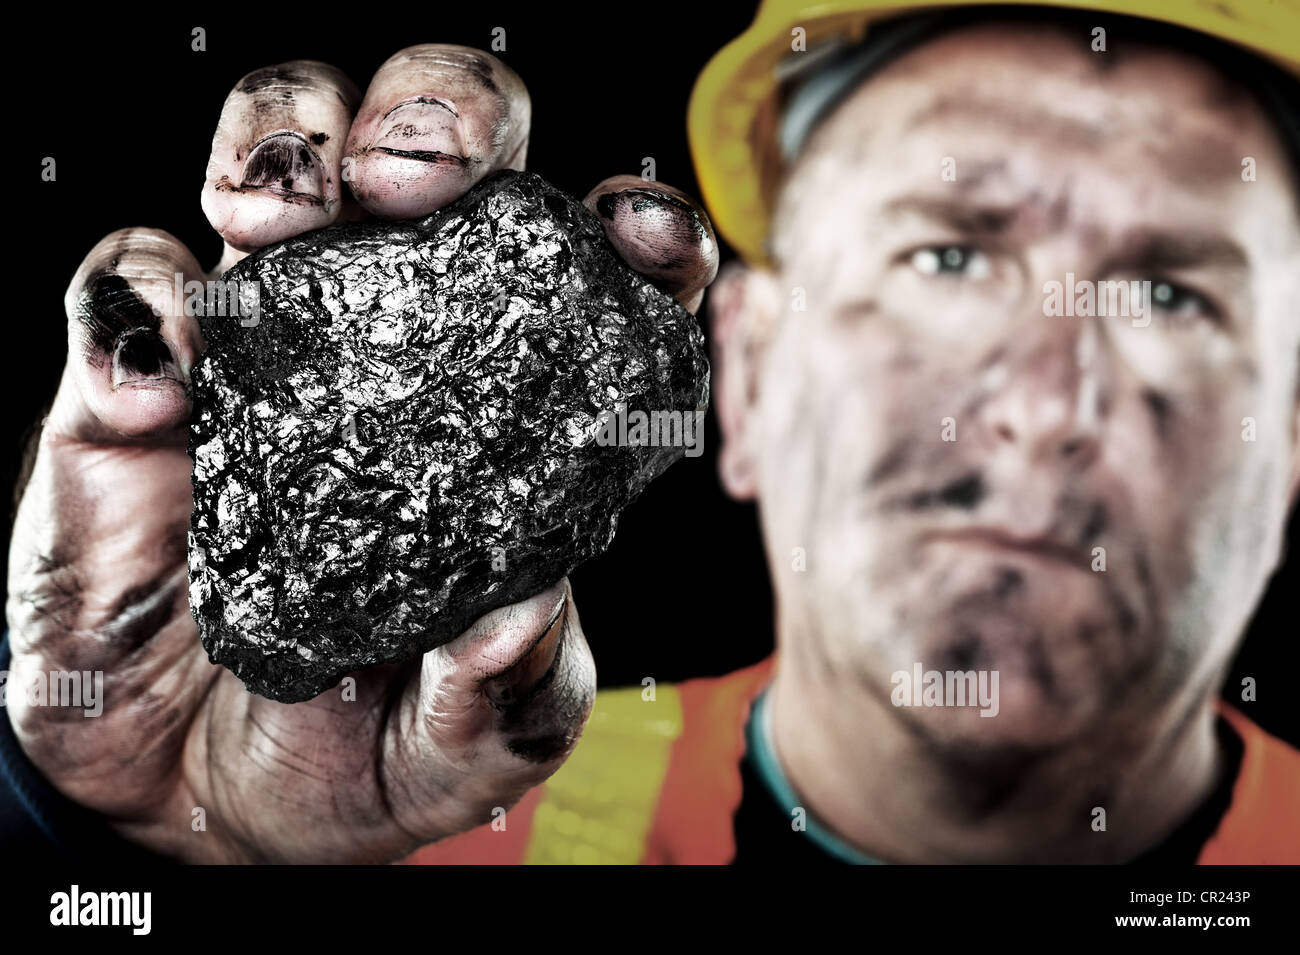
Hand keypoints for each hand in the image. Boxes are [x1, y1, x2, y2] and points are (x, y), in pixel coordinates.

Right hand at [6, 46, 717, 862]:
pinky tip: (161, 385)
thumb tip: (523, 615)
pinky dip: (140, 304)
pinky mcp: (135, 390)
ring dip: (284, 142)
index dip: (630, 229)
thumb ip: (514, 687)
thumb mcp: (475, 743)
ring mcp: (266, 353)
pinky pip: (129, 289)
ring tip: (283, 213)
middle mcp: (395, 346)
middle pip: (436, 156)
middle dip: (441, 116)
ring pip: (279, 158)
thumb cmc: (364, 752)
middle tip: (419, 180)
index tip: (640, 238)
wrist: (197, 804)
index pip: (592, 271)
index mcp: (511, 410)